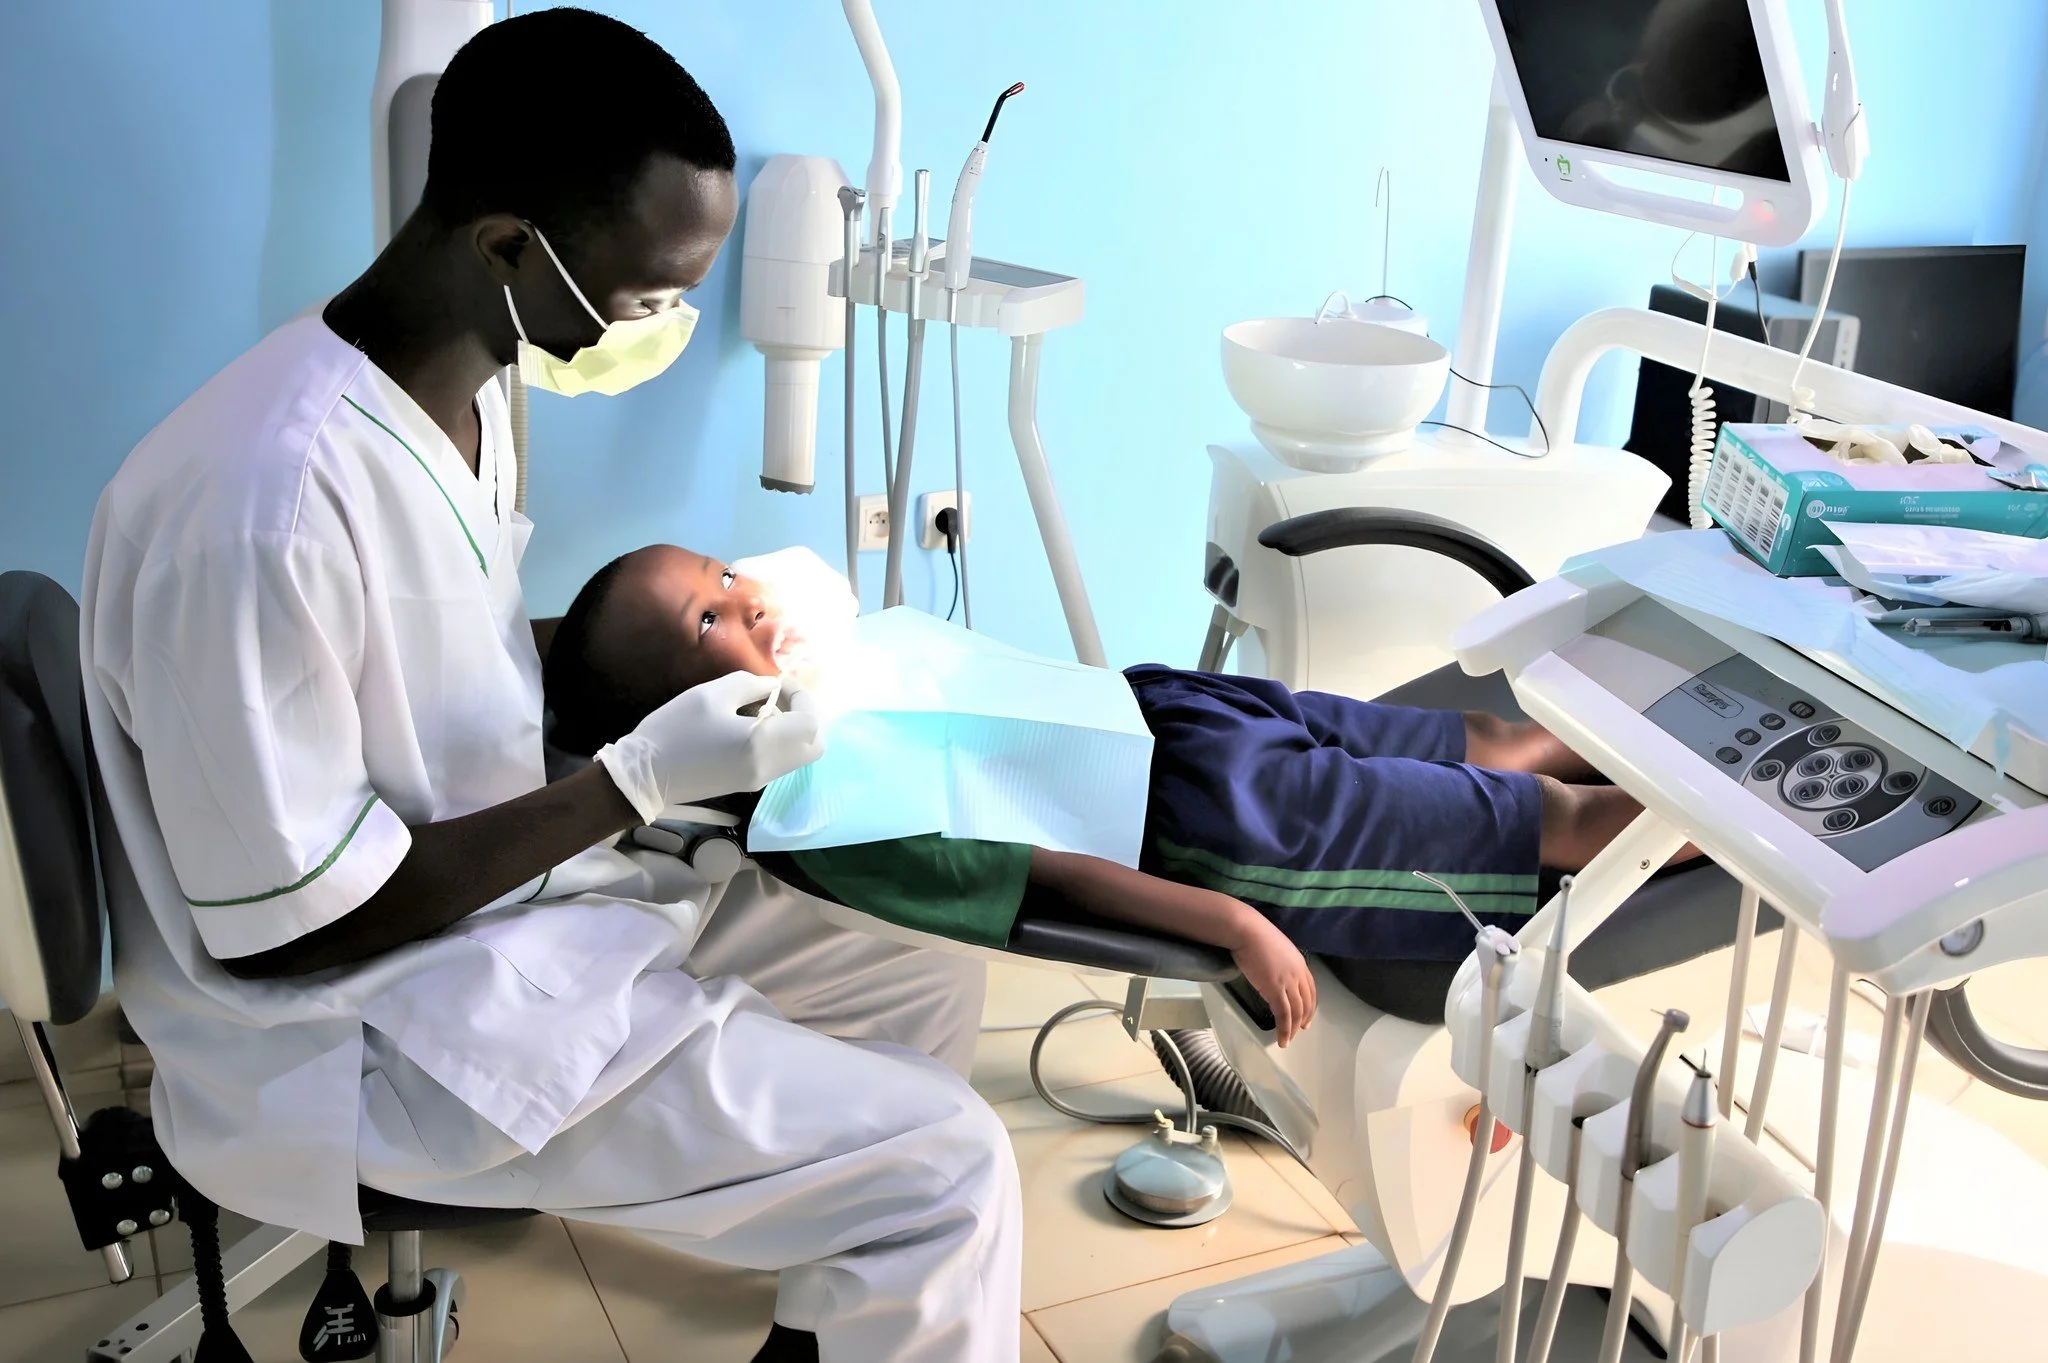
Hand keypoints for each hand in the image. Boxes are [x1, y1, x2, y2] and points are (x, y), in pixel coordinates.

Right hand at [596, 671, 823, 822]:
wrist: (644, 775)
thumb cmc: (675, 730)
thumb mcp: (711, 694)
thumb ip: (750, 685)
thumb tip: (771, 688)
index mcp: (763, 744)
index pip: (810, 723)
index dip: (802, 697)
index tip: (778, 684)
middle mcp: (769, 767)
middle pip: (814, 745)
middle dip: (805, 717)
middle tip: (778, 698)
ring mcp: (760, 780)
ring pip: (798, 755)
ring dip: (790, 729)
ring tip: (758, 709)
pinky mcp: (748, 785)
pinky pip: (780, 762)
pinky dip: (777, 741)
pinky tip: (748, 725)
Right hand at [1228, 913, 1317, 1046]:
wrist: (1246, 931)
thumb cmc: (1254, 935)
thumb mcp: (1274, 948)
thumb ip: (1279, 962)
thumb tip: (1273, 972)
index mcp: (1299, 963)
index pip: (1310, 990)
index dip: (1310, 1006)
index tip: (1306, 1017)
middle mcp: (1298, 974)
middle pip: (1306, 1003)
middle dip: (1303, 1019)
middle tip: (1299, 1031)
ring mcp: (1288, 982)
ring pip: (1296, 1012)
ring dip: (1293, 1029)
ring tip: (1287, 1040)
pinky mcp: (1275, 990)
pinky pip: (1283, 1015)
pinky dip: (1284, 1029)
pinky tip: (1282, 1038)